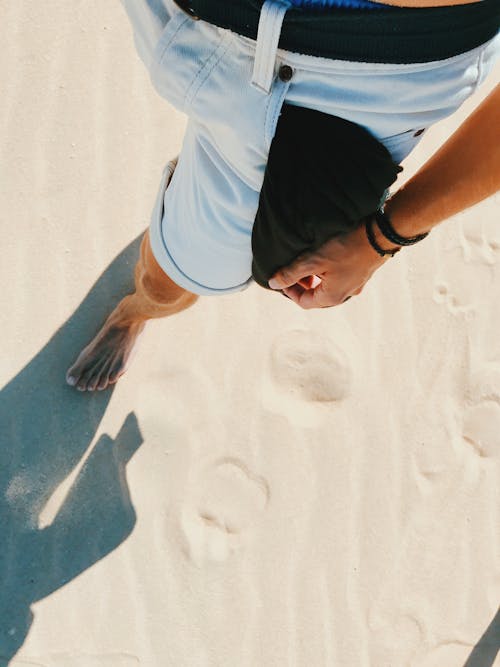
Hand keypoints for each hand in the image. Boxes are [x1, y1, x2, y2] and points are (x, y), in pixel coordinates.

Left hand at [268, 221, 394, 308]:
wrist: (380, 235)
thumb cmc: (345, 248)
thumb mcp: (313, 260)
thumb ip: (291, 273)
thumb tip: (273, 284)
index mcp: (331, 297)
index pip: (303, 302)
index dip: (289, 291)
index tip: (281, 276)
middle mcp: (344, 296)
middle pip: (316, 296)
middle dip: (302, 285)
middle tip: (293, 269)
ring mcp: (355, 286)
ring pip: (328, 287)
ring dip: (315, 278)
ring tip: (308, 261)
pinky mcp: (361, 274)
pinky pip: (339, 279)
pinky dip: (327, 273)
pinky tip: (326, 258)